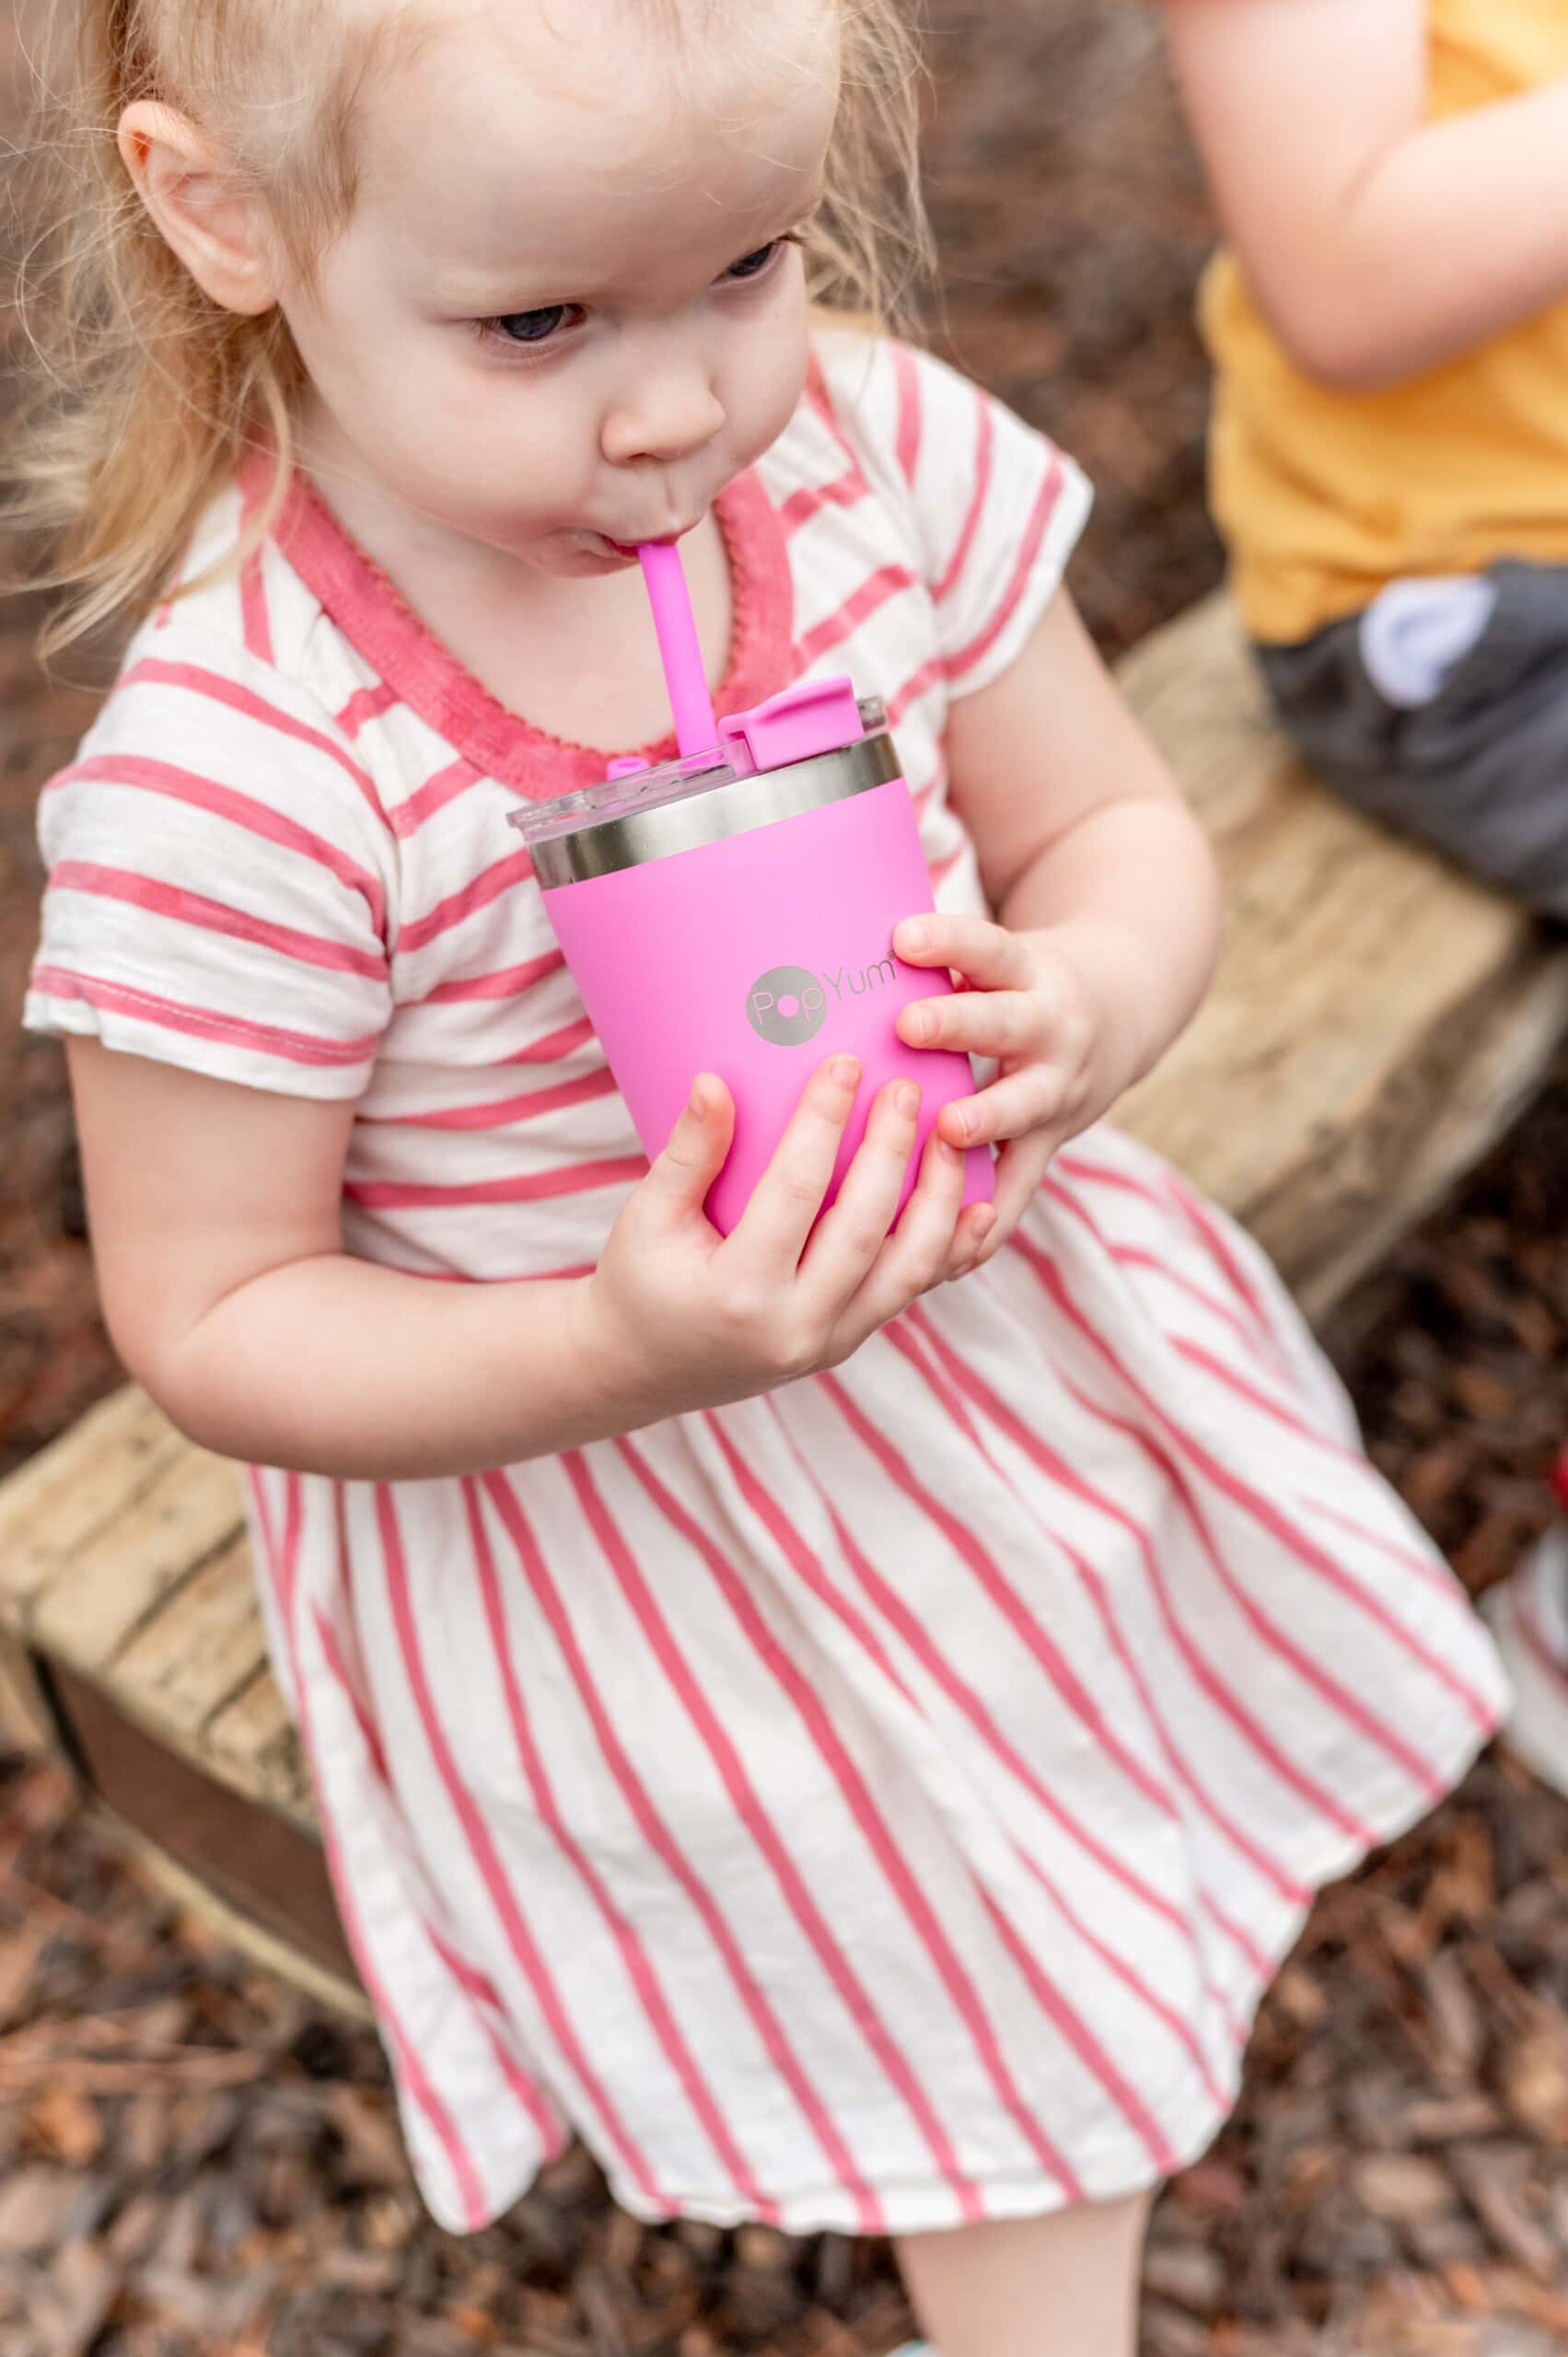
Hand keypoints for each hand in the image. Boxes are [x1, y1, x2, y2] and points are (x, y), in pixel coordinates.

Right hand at [580, 1054, 996, 1425]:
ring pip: (908, 1269)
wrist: (642, 1370)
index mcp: (737, 1293)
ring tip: (950, 1137)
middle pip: (863, 1227)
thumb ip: (687, 1153)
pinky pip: (910, 1291)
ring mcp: (829, 1343)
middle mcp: (794, 1328)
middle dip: (891, 1150)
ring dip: (937, 1199)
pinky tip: (974, 1204)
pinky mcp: (848, 1342)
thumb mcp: (647, 1218)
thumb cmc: (638, 1282)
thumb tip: (712, 1080)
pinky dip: (948, 1248)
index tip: (844, 1064)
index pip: (794, 1193)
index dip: (821, 1123)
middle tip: (907, 1089)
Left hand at [892, 912, 1138, 1262]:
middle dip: (959, 1026)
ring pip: (1019, 1107)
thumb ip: (931, 963)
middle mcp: (1050, 1029)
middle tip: (907, 1024)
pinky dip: (984, 1221)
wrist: (1120, 1015)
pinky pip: (1017, 1190)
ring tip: (944, 1130)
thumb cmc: (1013, 985)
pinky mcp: (1049, 1145)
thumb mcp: (993, 958)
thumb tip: (812, 947)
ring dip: (981, 1120)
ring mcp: (1056, 1091)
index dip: (949, 941)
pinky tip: (946, 1253)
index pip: (988, 947)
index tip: (902, 936)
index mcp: (1027, 972)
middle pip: (1005, 1023)